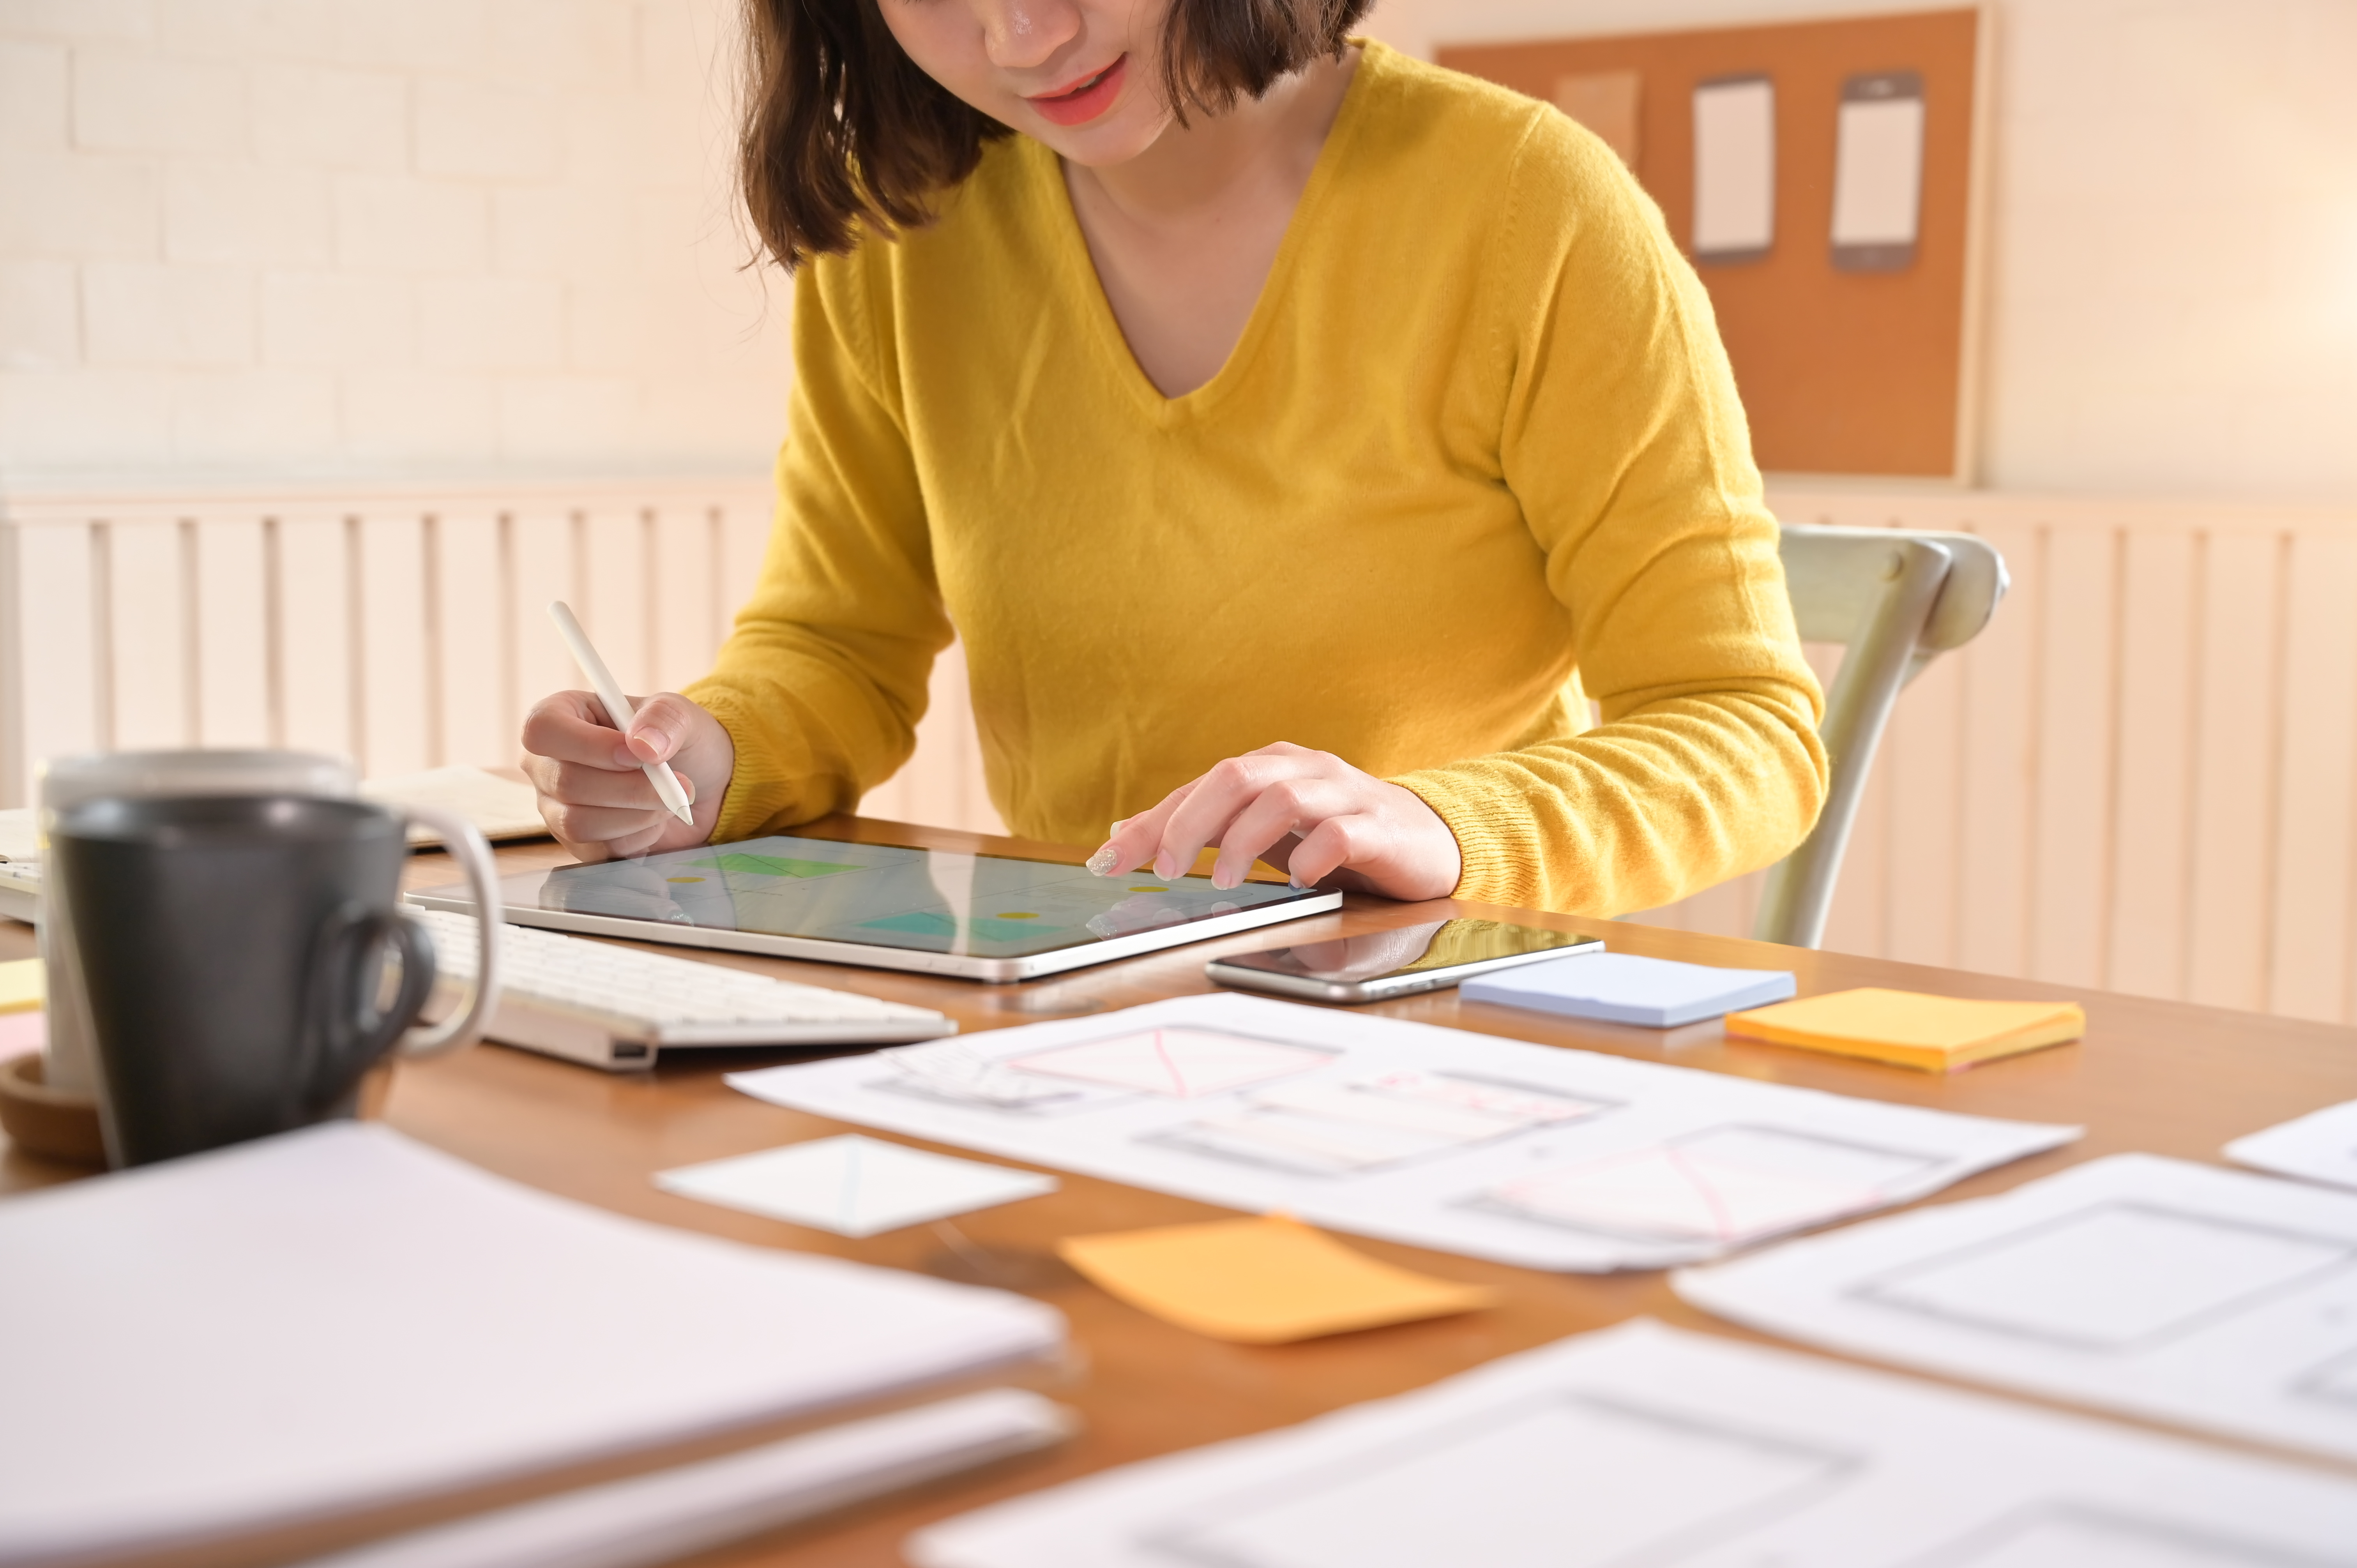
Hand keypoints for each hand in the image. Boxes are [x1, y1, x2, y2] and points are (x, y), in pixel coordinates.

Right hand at [520, 691, 734, 862]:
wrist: (699, 783)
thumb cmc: (675, 739)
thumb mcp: (680, 714)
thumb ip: (663, 718)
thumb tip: (642, 746)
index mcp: (560, 715)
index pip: (542, 728)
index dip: (590, 746)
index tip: (637, 755)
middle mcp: (547, 763)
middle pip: (565, 782)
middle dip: (630, 788)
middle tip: (675, 785)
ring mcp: (556, 806)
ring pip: (578, 822)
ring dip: (637, 815)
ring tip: (669, 801)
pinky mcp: (577, 843)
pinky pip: (597, 851)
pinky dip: (638, 839)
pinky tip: (655, 822)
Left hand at [1085, 742, 1461, 900]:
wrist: (1427, 841)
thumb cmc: (1337, 836)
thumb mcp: (1263, 831)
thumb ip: (1202, 827)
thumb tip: (1124, 833)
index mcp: (1271, 767)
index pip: (1199, 785)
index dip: (1152, 822)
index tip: (1110, 861)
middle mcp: (1304, 771)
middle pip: (1235, 776)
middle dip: (1190, 822)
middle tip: (1166, 868)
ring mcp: (1344, 796)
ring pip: (1282, 798)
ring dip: (1243, 841)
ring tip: (1223, 881)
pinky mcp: (1380, 829)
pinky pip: (1341, 834)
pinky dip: (1312, 856)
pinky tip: (1298, 881)